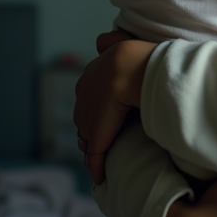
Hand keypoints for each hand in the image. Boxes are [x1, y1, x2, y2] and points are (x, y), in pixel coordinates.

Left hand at [73, 38, 156, 183]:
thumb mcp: (119, 43)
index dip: (98, 109)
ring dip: (95, 150)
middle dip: (92, 131)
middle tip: (106, 141)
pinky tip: (100, 177)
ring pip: (88, 139)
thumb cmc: (134, 54)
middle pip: (85, 120)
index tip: (106, 117)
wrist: (130, 68)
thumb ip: (109, 42)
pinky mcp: (96, 136)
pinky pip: (95, 157)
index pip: (89, 98)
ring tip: (105, 160)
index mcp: (89, 78)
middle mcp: (82, 99)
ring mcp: (87, 120)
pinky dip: (97, 168)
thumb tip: (101, 39)